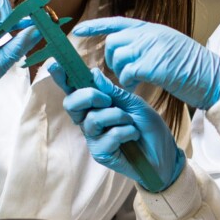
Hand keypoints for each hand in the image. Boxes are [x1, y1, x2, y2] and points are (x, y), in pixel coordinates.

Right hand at [47, 63, 184, 191]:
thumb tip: (94, 74)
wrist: (165, 154)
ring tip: (131, 122)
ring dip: (117, 116)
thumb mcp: (134, 104)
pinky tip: (134, 136)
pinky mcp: (100, 153)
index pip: (74, 91)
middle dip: (88, 95)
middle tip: (107, 99)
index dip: (62, 78)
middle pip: (71, 104)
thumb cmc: (148, 128)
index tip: (54, 64)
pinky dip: (125, 132)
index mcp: (95, 106)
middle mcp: (89, 121)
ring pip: (92, 119)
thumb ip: (114, 92)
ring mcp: (93, 138)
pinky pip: (108, 136)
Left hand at [73, 17, 219, 109]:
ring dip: (120, 73)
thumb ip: (150, 44)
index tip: (78, 30)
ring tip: (132, 81)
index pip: (119, 22)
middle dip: (112, 60)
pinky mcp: (154, 65)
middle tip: (123, 74)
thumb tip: (129, 50)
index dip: (97, 26)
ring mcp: (153, 47)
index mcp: (154, 28)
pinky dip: (128, 82)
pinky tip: (136, 87)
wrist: (215, 80)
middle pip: (113, 42)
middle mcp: (151, 34)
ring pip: (117, 57)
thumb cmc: (195, 70)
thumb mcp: (171, 48)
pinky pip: (127, 73)